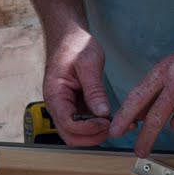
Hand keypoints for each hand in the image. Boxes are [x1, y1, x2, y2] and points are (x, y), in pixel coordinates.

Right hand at [42, 25, 111, 146]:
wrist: (68, 37)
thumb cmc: (74, 45)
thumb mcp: (88, 64)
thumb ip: (94, 90)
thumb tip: (103, 113)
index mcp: (55, 95)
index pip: (68, 124)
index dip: (89, 128)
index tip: (107, 121)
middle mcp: (57, 106)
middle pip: (71, 136)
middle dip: (93, 136)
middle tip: (113, 127)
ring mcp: (66, 108)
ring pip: (78, 133)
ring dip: (97, 133)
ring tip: (118, 124)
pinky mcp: (75, 106)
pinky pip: (85, 123)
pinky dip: (98, 125)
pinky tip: (113, 119)